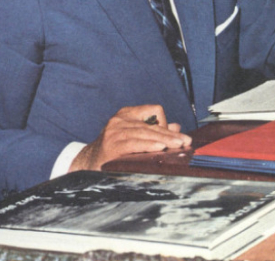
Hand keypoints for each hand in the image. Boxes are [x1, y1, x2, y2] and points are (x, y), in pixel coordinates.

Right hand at [69, 105, 191, 171]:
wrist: (88, 164)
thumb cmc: (115, 150)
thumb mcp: (134, 136)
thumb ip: (154, 131)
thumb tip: (176, 126)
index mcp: (126, 114)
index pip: (153, 110)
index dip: (165, 122)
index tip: (175, 136)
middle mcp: (120, 120)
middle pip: (152, 124)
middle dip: (171, 134)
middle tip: (185, 142)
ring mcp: (114, 132)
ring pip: (146, 133)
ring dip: (164, 140)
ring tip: (177, 146)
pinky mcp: (112, 145)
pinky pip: (135, 143)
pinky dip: (149, 145)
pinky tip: (160, 148)